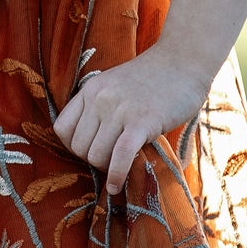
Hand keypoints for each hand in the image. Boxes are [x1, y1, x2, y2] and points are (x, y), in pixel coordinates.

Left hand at [52, 47, 209, 195]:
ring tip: (122, 164)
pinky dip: (116, 176)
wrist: (184, 60)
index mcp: (90, 90)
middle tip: (113, 157)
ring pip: (96, 156)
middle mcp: (100, 99)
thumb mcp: (115, 85)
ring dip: (108, 168)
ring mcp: (119, 110)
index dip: (75, 146)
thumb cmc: (153, 78)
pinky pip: (119, 157)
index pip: (62, 129)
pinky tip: (117, 187)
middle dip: (94, 159)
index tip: (94, 148)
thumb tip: (91, 143)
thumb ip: (100, 107)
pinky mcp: (142, 122)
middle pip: (79, 148)